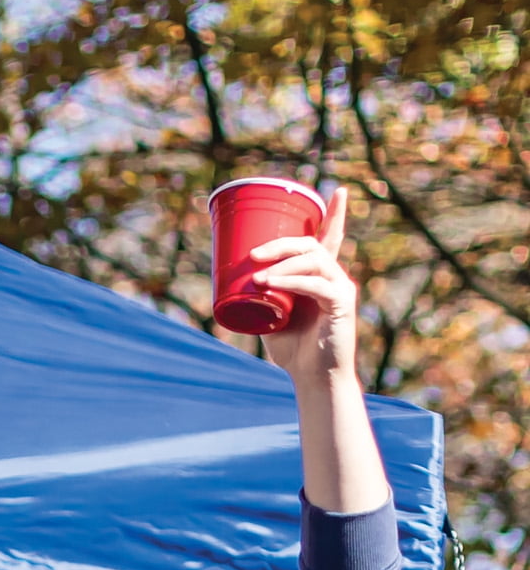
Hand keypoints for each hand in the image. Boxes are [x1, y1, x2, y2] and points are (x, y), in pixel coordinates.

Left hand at [254, 183, 358, 385]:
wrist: (313, 379)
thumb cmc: (293, 350)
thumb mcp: (272, 318)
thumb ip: (261, 300)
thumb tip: (228, 288)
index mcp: (321, 275)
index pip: (330, 238)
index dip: (335, 214)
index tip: (339, 191)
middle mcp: (334, 276)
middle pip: (312, 245)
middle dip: (282, 245)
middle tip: (253, 255)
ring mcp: (340, 288)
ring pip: (315, 261)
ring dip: (284, 264)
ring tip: (258, 276)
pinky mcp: (341, 304)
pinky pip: (318, 285)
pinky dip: (293, 282)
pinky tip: (273, 284)